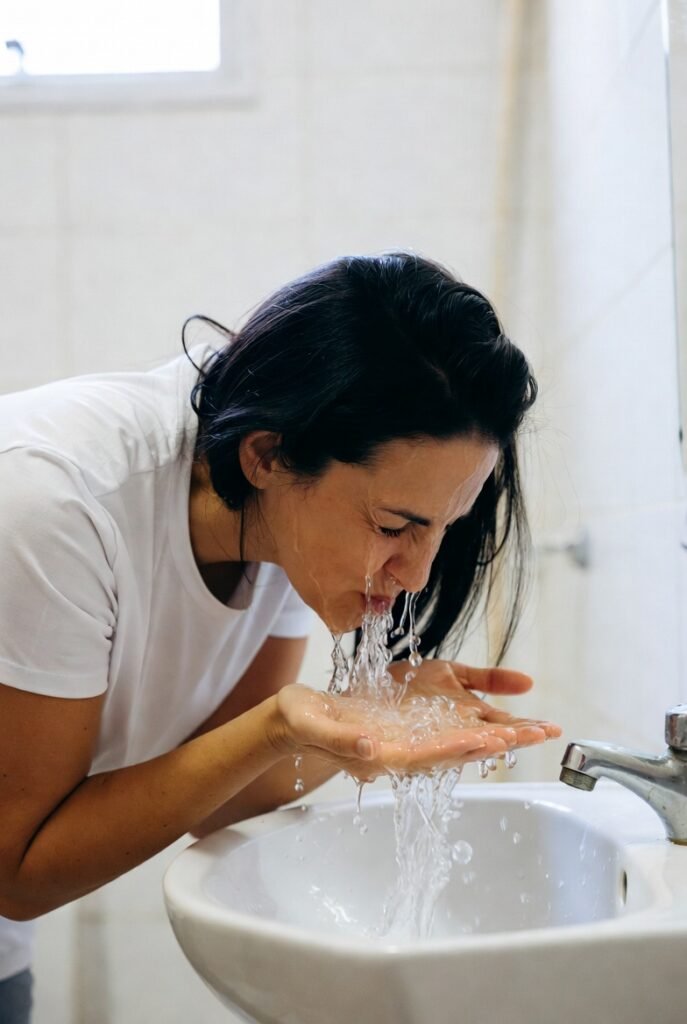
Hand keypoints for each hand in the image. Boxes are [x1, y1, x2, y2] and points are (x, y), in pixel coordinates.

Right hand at [272, 670, 559, 780]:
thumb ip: (343, 741)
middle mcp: (407, 750)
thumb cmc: (301, 723)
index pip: (429, 758)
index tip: (490, 742)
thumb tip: (374, 749)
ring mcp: (413, 735)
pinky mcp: (415, 719)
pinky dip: (483, 712)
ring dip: (502, 732)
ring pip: (465, 736)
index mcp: (384, 756)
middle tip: (537, 735)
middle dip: (498, 744)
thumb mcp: (315, 728)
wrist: (298, 716)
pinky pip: (453, 718)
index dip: (460, 750)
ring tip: (539, 728)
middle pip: (460, 751)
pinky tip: (508, 705)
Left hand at [389, 656, 559, 743]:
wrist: (353, 700)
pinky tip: (470, 740)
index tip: (552, 728)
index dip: (527, 729)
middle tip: (541, 735)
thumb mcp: (450, 675)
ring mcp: (427, 747)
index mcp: (465, 721)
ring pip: (461, 751)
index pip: (502, 728)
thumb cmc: (400, 691)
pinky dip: (449, 748)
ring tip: (507, 740)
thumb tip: (529, 682)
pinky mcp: (399, 753)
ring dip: (484, 746)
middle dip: (514, 739)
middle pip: (488, 742)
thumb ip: (487, 679)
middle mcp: (451, 738)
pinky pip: (425, 754)